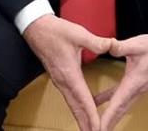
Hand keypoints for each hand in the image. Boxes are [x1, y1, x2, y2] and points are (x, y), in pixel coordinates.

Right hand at [23, 15, 113, 130]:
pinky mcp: (59, 77)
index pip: (83, 99)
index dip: (92, 115)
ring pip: (72, 105)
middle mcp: (63, 81)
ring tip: (90, 129)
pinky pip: (70, 98)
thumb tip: (112, 45)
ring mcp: (59, 80)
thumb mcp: (77, 33)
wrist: (35, 27)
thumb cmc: (54, 30)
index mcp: (69, 73)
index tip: (98, 127)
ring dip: (81, 118)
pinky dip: (77, 108)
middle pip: (76, 108)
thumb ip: (96, 41)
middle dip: (85, 123)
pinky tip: (84, 110)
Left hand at [95, 34, 147, 130]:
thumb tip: (106, 47)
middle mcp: (137, 89)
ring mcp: (138, 88)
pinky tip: (98, 100)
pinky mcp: (137, 83)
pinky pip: (121, 96)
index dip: (109, 117)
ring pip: (121, 105)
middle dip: (108, 123)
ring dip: (110, 115)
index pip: (119, 104)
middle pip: (120, 110)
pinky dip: (110, 101)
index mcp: (135, 82)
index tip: (100, 128)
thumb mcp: (137, 45)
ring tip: (97, 122)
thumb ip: (119, 47)